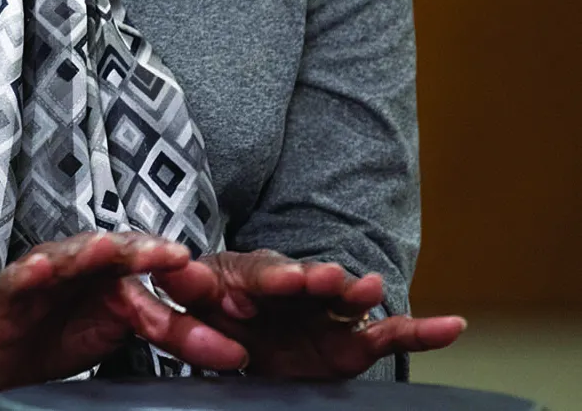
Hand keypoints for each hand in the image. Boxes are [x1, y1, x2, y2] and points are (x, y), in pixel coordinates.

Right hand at [0, 232, 247, 409]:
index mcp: (118, 271)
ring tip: (111, 249)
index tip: (225, 294)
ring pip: (73, 255)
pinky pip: (23, 277)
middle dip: (147, 252)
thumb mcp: (126, 335)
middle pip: (120, 251)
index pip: (159, 268)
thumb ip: (172, 333)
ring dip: (91, 251)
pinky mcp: (13, 287)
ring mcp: (49, 271)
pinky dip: (34, 271)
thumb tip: (236, 351)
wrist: (5, 353)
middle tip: (178, 258)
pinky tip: (45, 269)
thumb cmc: (64, 334)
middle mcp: (86, 263)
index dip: (189, 279)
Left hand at [151, 249, 466, 378]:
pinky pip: (388, 336)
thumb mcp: (193, 308)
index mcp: (246, 278)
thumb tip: (176, 272)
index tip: (283, 283)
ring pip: (344, 300)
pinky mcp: (351, 342)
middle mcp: (291, 289)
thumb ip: (189, 294)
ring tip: (371, 290)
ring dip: (355, 293)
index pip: (256, 273)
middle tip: (324, 281)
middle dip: (314, 280)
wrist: (241, 354)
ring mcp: (324, 313)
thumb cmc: (212, 322)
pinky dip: (420, 331)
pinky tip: (450, 327)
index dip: (270, 279)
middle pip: (304, 281)